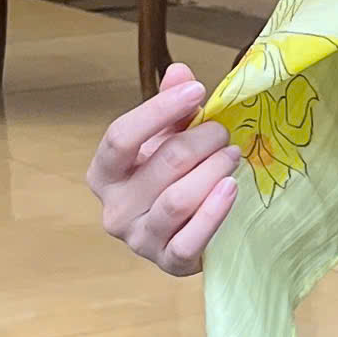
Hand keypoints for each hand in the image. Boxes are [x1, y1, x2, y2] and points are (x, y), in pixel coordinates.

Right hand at [86, 64, 241, 276]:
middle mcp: (114, 209)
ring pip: (177, 200)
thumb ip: (170, 107)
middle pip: (162, 164)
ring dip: (213, 170)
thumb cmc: (169, 179)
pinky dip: (215, 211)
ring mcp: (139, 240)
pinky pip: (191, 239)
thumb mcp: (165, 139)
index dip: (160, 110)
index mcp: (104, 173)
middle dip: (202, 141)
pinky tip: (232, 188)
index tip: (197, 91)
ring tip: (233, 155)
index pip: (121, 136)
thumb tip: (180, 73)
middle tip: (224, 132)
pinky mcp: (168, 263)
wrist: (183, 232)